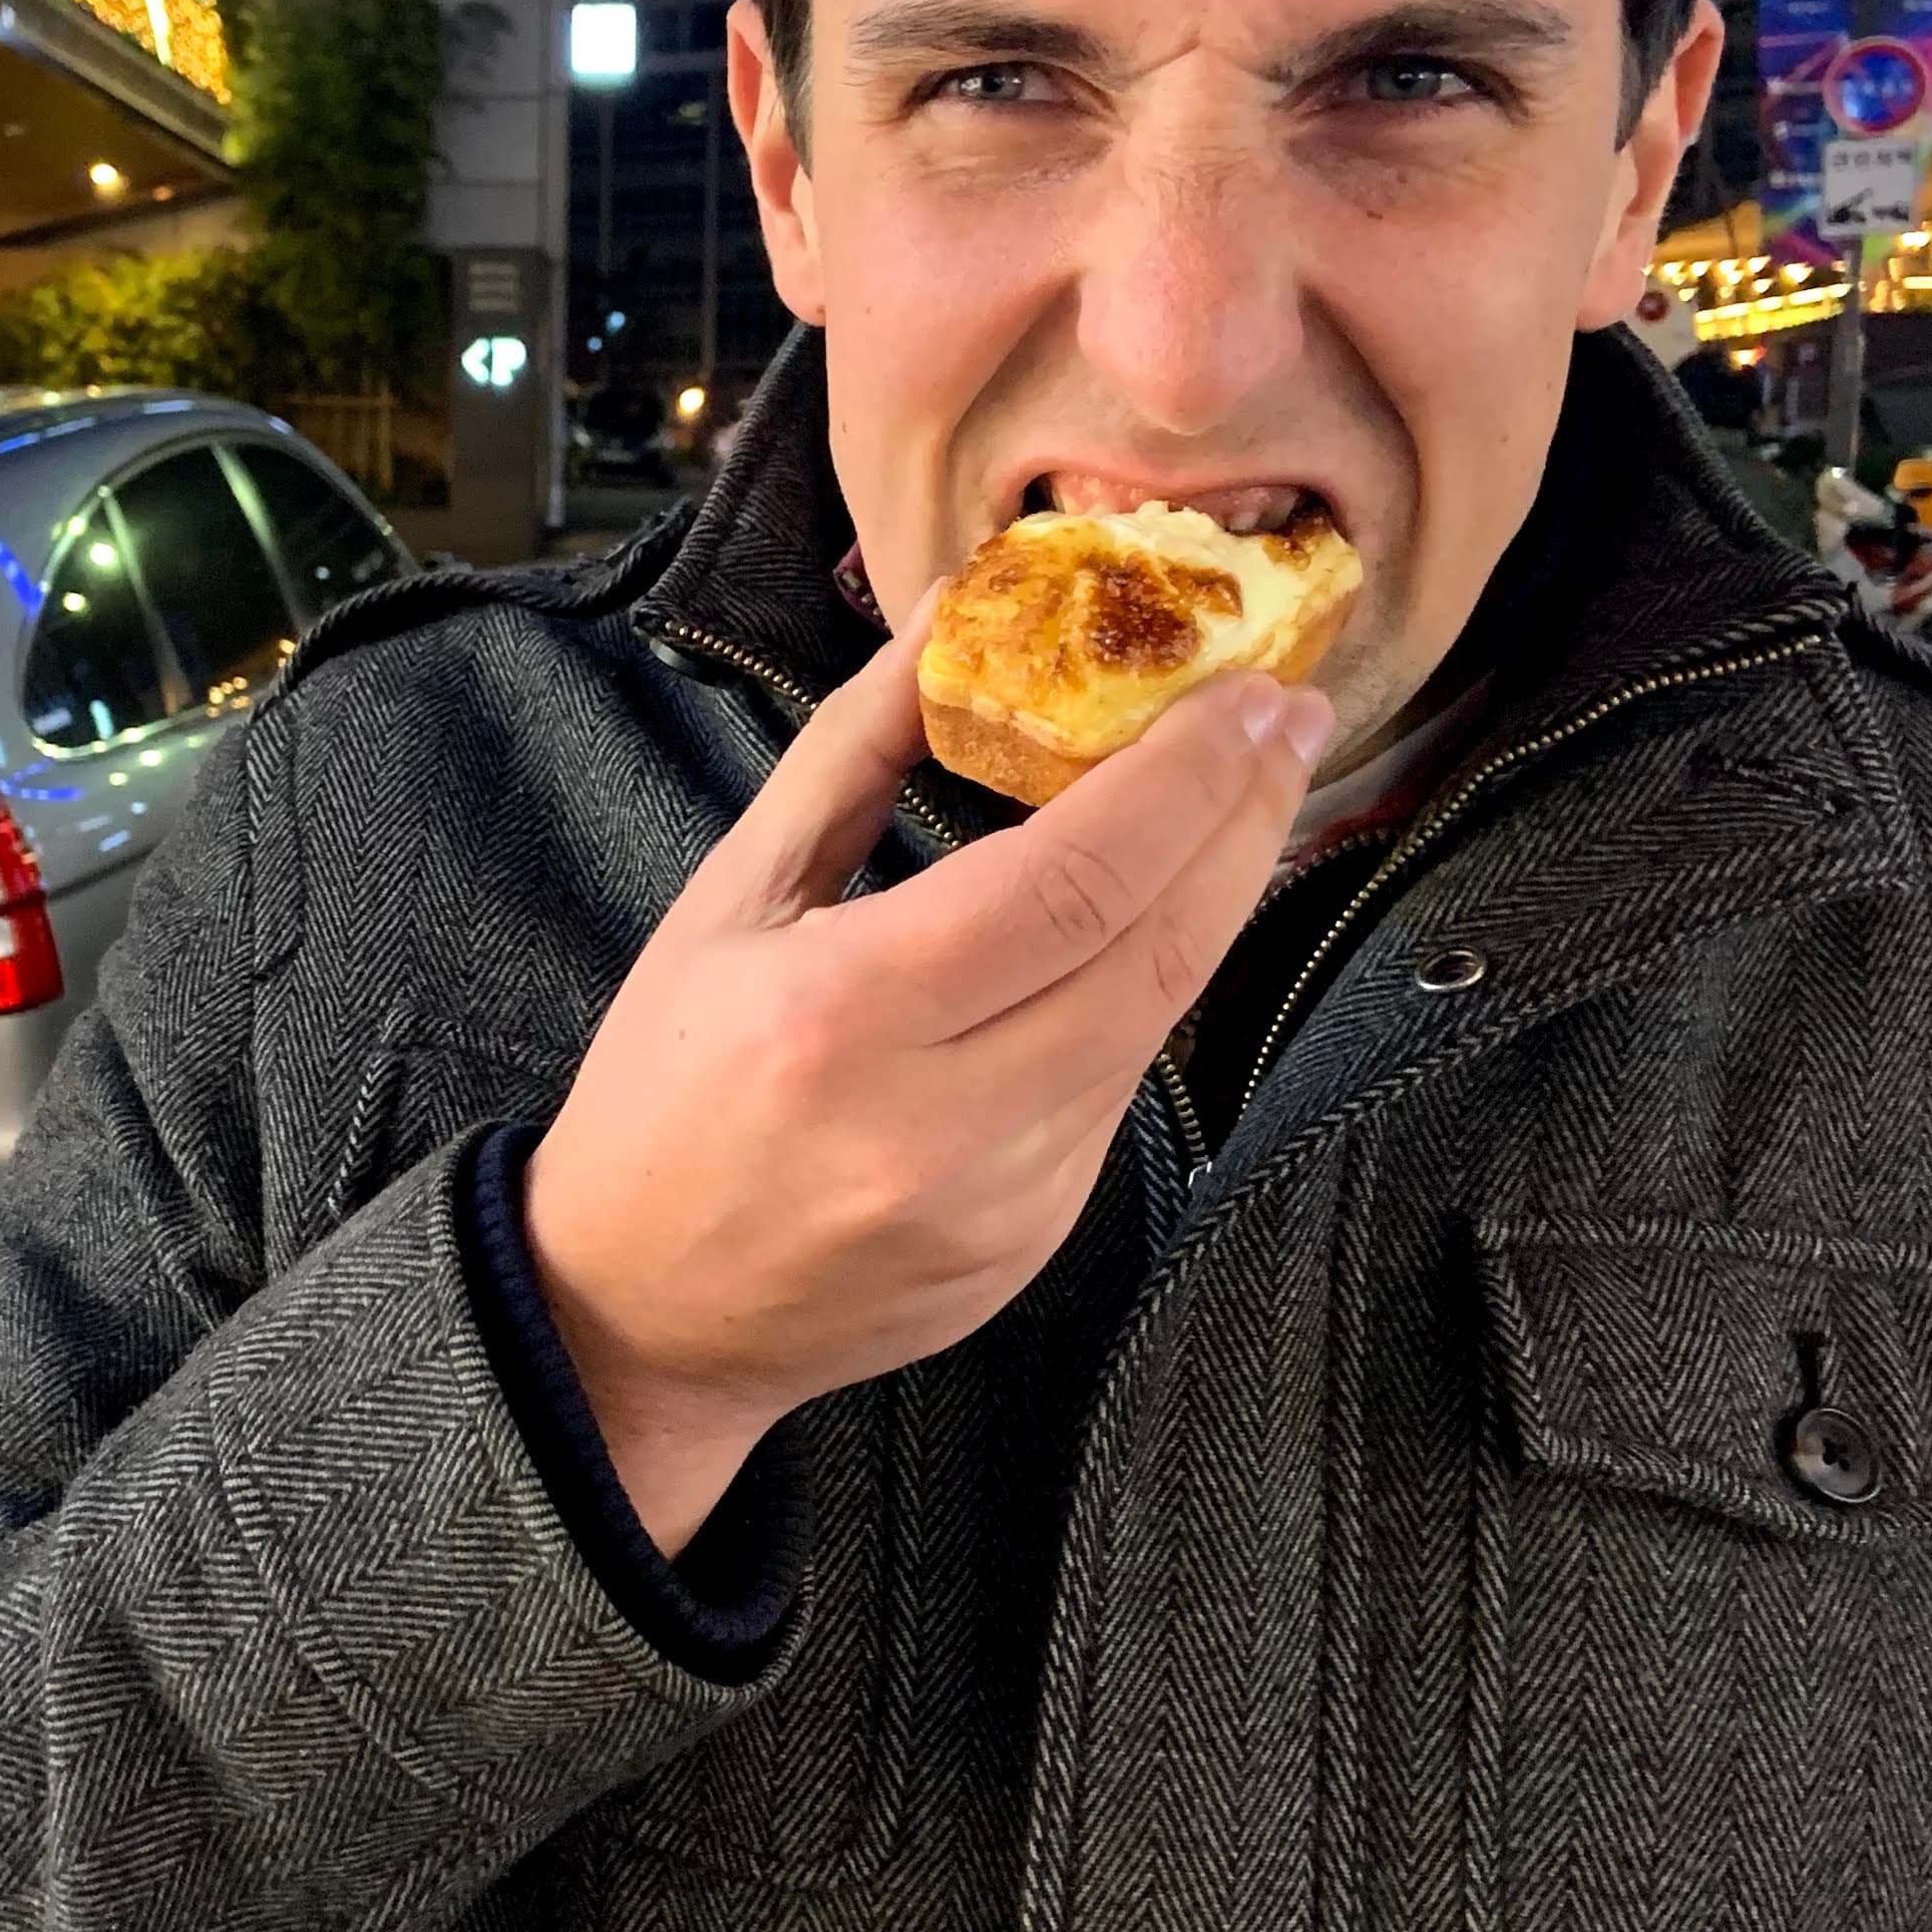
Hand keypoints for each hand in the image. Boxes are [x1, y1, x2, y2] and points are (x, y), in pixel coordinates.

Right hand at [523, 602, 1329, 1554]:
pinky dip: (1149, 989)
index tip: (1245, 694)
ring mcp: (1002, 1199)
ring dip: (1220, 899)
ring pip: (1156, 1021)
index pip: (1072, 882)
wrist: (642, 1314)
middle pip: (1155, 950)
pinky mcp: (1036, 1242)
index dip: (1183, 780)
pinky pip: (1117, 1089)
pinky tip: (1156, 919)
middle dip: (1245, 820)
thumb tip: (951, 617)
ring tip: (1247, 798)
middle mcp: (939, 1120)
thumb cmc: (665, 1091)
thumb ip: (851, 754)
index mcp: (844, 1016)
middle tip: (1289, 718)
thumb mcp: (729, 901)